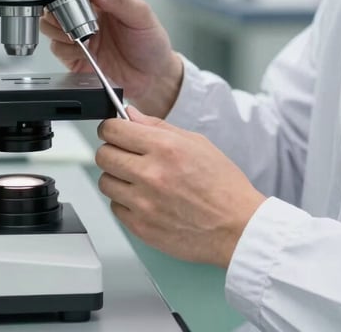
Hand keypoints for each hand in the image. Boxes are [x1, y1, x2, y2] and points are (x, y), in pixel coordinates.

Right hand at [39, 0, 183, 117]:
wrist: (151, 77)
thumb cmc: (151, 43)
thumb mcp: (142, 16)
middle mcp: (89, 10)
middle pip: (56, 0)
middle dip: (60, 10)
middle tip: (76, 20)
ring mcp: (80, 32)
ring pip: (50, 23)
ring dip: (60, 30)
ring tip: (79, 36)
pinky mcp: (74, 53)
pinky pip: (56, 47)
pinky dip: (65, 49)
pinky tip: (83, 50)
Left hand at [96, 107, 266, 267]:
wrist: (237, 227)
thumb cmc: (223, 185)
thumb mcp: (196, 142)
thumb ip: (158, 126)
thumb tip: (130, 114)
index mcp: (165, 147)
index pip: (113, 130)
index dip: (111, 128)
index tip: (115, 131)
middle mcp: (150, 174)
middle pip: (103, 155)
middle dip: (112, 150)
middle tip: (125, 154)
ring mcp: (143, 203)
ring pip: (105, 181)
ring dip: (117, 177)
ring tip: (138, 179)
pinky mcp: (141, 227)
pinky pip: (115, 207)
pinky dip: (125, 202)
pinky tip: (145, 199)